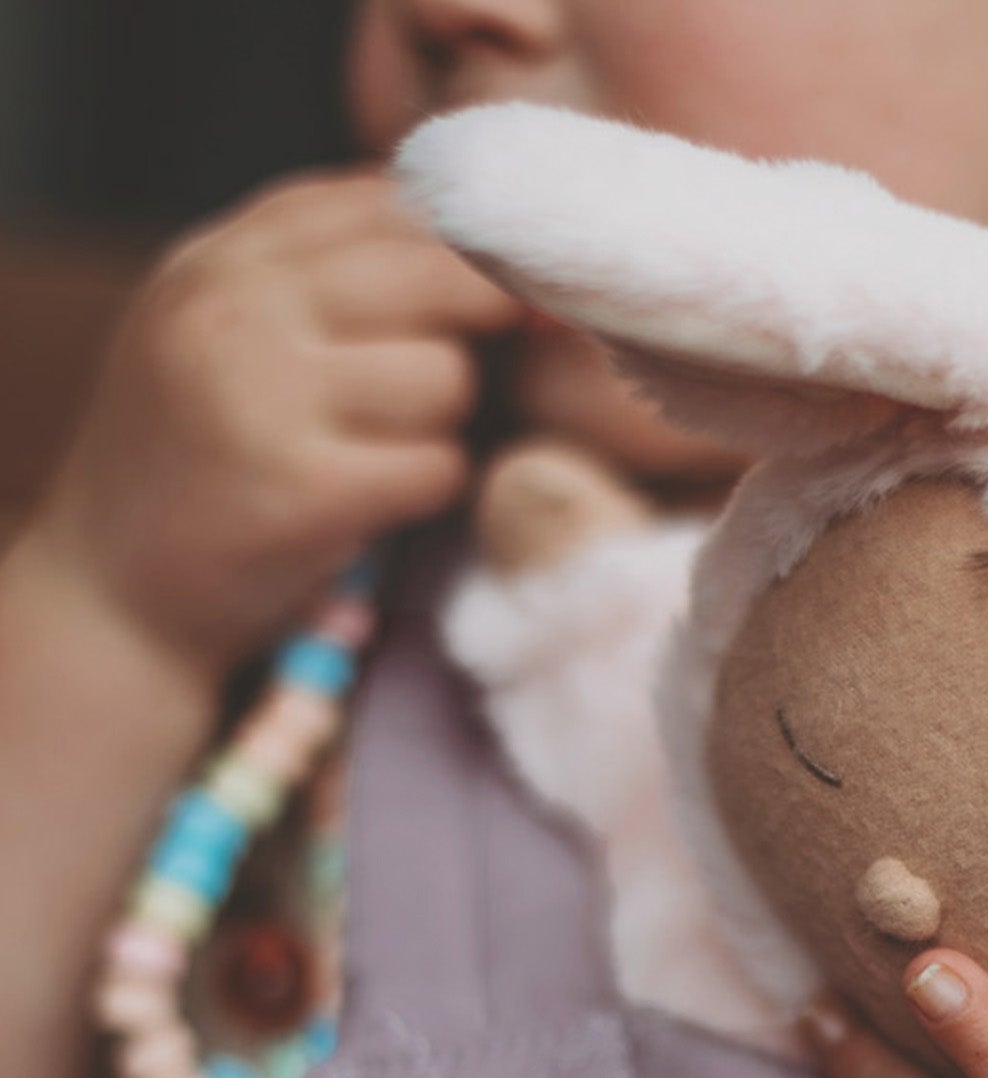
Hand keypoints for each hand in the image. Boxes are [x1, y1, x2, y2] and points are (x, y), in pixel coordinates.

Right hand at [29, 169, 520, 687]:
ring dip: (442, 426)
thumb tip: (476, 235)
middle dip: (475, 333)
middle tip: (455, 386)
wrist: (114, 592)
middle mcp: (235, 309)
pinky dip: (430, 490)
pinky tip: (381, 503)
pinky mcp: (301, 490)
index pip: (389, 203)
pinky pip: (437, 465)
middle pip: (439, 276)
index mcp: (221, 258)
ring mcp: (263, 396)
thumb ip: (322, 269)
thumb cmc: (198, 462)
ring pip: (447, 377)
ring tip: (380, 453)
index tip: (501, 297)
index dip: (468, 248)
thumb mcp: (226, 330)